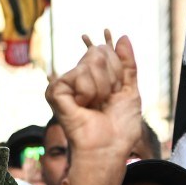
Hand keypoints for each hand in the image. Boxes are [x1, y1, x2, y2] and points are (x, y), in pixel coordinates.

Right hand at [45, 31, 141, 184]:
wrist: (109, 148)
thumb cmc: (120, 127)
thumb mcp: (130, 90)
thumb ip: (127, 63)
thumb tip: (122, 36)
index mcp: (94, 77)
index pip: (106, 51)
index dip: (118, 71)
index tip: (116, 93)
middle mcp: (78, 77)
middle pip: (100, 52)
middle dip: (112, 78)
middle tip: (105, 102)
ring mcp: (65, 83)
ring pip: (92, 61)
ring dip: (102, 88)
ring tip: (95, 106)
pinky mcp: (55, 90)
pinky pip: (79, 74)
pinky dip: (89, 92)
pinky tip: (83, 106)